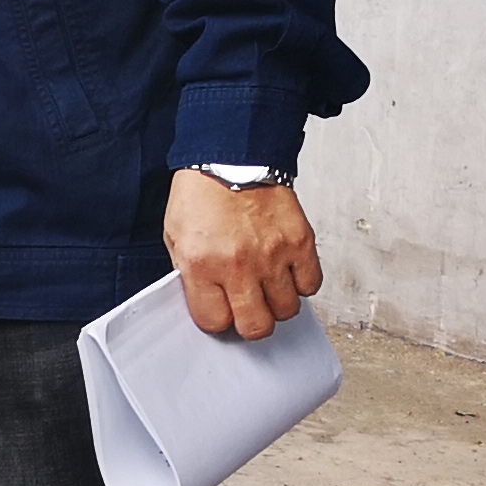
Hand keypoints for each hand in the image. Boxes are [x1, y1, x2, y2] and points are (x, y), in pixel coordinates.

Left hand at [165, 170, 321, 339]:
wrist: (231, 158)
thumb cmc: (202, 194)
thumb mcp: (175, 237)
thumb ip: (191, 275)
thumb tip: (208, 302)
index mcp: (201, 265)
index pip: (214, 322)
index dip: (217, 319)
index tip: (219, 310)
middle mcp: (239, 265)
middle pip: (256, 327)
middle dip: (250, 323)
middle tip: (247, 308)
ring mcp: (273, 255)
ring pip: (287, 310)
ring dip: (277, 304)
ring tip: (266, 286)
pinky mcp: (300, 242)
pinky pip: (310, 284)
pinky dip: (300, 284)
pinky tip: (286, 272)